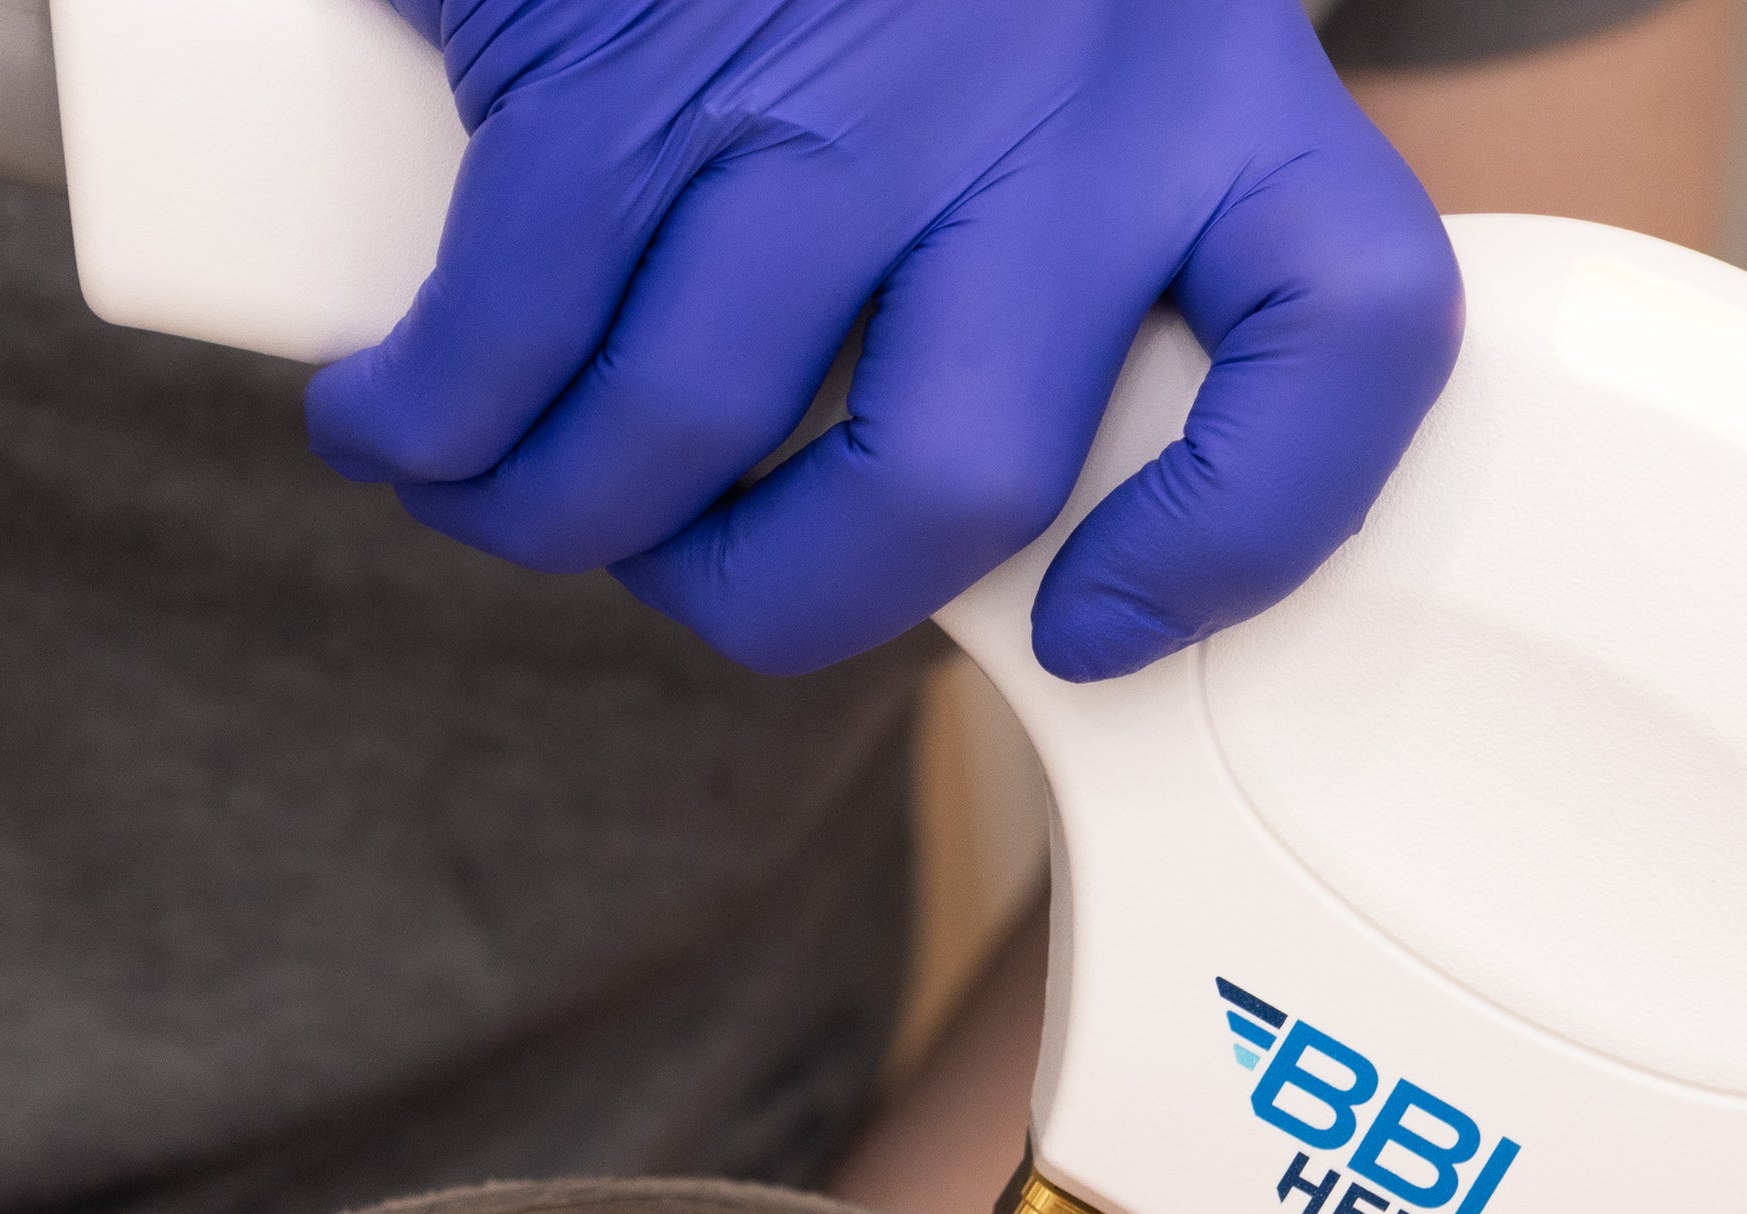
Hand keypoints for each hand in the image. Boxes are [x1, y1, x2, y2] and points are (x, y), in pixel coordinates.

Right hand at [305, 0, 1461, 679]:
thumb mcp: (1062, 13)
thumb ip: (1081, 200)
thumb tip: (983, 478)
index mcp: (1211, 69)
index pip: (1347, 338)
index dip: (1243, 535)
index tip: (1105, 621)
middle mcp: (1048, 88)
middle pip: (958, 484)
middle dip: (791, 595)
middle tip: (718, 582)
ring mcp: (826, 85)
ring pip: (688, 428)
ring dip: (562, 515)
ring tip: (509, 497)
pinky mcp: (619, 71)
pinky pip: (513, 325)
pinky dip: (431, 415)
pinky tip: (399, 416)